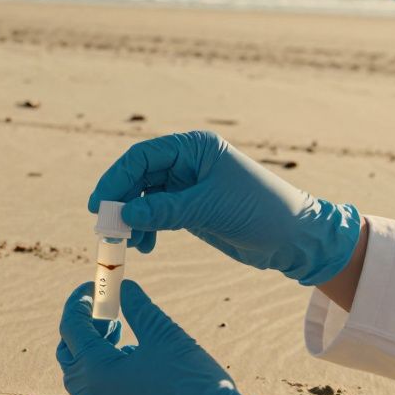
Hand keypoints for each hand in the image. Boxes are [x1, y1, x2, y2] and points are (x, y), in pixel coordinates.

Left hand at [57, 280, 268, 394]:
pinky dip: (109, 383)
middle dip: (86, 331)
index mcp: (95, 373)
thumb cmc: (192, 384)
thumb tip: (123, 287)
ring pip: (85, 383)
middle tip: (111, 315)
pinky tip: (138, 373)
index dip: (80, 302)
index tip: (95, 287)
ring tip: (128, 342)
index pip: (71, 328)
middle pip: (71, 357)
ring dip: (98, 357)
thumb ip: (138, 308)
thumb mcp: (165, 336)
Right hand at [88, 130, 360, 285]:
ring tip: (128, 243)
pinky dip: (147, 228)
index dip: (116, 178)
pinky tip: (146, 246)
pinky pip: (157, 214)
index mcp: (195, 148)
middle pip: (139, 176)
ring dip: (133, 219)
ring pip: (145, 197)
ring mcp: (189, 185)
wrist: (294, 239)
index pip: (142, 157)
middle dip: (122, 201)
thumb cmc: (260, 211)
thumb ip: (164, 210)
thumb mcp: (208, 208)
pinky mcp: (191, 208)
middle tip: (107, 227)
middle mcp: (189, 162)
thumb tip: (124, 214)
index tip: (99, 204)